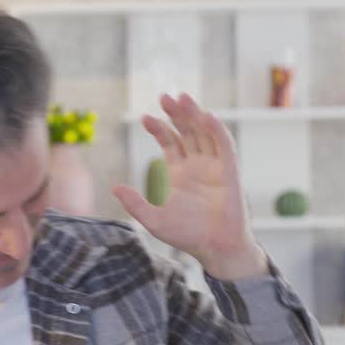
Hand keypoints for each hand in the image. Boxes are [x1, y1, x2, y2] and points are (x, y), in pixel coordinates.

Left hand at [113, 92, 265, 280]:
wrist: (215, 248)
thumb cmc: (188, 235)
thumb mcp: (153, 219)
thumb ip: (135, 203)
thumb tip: (114, 188)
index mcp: (179, 173)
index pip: (170, 142)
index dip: (159, 128)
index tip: (145, 117)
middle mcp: (197, 165)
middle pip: (187, 131)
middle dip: (176, 114)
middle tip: (165, 96)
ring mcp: (214, 166)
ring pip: (205, 133)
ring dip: (195, 115)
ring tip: (183, 98)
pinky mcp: (230, 172)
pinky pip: (225, 146)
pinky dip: (217, 130)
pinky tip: (206, 116)